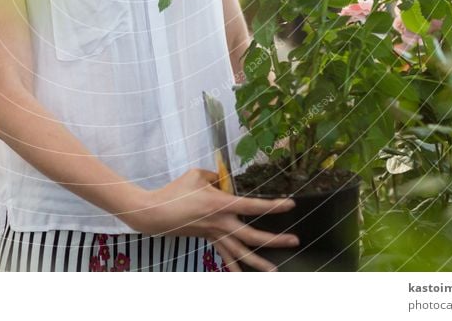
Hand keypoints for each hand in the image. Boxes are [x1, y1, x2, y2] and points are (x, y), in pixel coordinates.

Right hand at [121, 168, 299, 271]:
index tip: (291, 205)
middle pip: (253, 235)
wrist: (156, 213)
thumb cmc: (176, 190)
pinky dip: (234, 267)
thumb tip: (226, 180)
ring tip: (275, 271)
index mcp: (221, 203)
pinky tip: (243, 277)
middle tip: (295, 241)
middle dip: (275, 239)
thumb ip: (216, 176)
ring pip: (241, 252)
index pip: (253, 205)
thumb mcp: (197, 174)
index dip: (273, 206)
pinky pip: (225, 255)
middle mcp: (222, 222)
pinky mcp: (208, 239)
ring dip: (258, 262)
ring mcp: (215, 234)